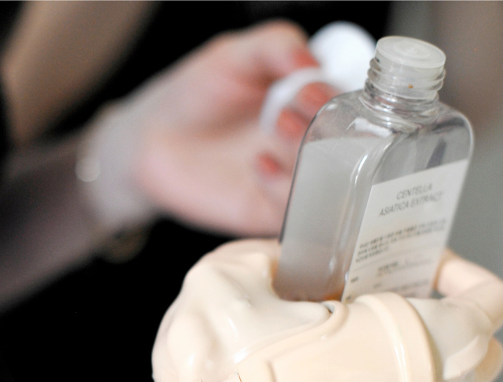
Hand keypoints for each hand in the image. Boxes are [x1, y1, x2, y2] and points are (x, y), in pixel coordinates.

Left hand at [81, 22, 337, 236]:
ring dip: (308, 154)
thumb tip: (310, 60)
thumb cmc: (194, 95)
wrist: (150, 143)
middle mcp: (312, 143)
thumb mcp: (233, 56)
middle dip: (329, 127)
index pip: (352, 103)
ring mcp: (294, 180)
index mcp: (314, 102)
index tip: (315, 90)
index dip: (341, 97)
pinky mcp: (269, 213)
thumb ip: (273, 46)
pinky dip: (284, 190)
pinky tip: (258, 164)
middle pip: (349, 145)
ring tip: (275, 126)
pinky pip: (296, 214)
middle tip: (297, 109)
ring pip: (328, 181)